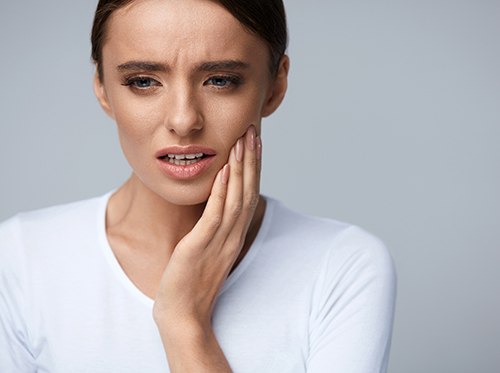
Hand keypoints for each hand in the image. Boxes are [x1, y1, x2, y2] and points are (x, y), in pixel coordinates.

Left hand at [152, 125, 261, 330]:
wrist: (184, 315)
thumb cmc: (192, 284)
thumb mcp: (208, 252)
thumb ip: (214, 230)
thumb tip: (213, 210)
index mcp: (234, 236)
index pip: (248, 196)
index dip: (253, 169)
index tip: (254, 144)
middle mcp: (232, 236)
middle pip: (248, 191)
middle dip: (251, 160)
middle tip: (253, 131)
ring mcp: (219, 241)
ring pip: (236, 198)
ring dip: (241, 168)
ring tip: (243, 141)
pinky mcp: (201, 246)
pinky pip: (215, 214)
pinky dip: (221, 191)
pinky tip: (224, 170)